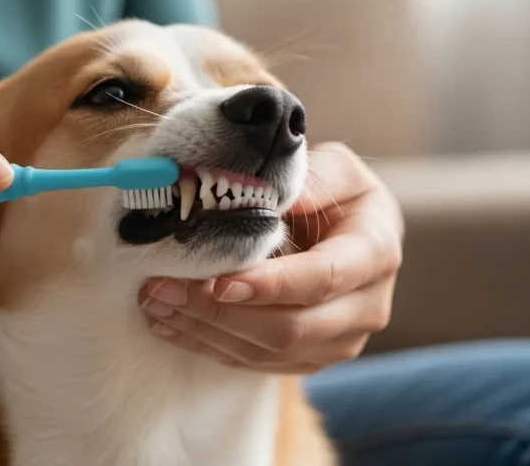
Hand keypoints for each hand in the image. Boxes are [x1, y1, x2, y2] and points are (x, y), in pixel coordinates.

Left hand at [138, 142, 402, 372]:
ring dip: (204, 330)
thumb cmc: (336, 193)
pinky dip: (206, 344)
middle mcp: (366, 307)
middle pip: (290, 327)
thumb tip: (279, 195)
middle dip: (219, 312)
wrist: (348, 231)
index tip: (219, 282)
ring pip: (266, 351)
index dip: (271, 285)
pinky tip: (168, 322)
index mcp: (375, 252)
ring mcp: (338, 340)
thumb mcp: (335, 168)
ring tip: (154, 302)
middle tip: (163, 289)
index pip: (323, 279)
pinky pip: (254, 363)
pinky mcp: (309, 358)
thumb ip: (313, 178)